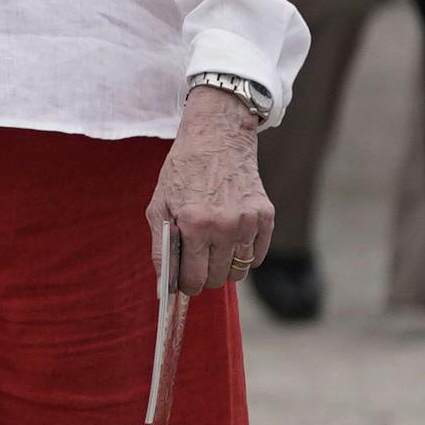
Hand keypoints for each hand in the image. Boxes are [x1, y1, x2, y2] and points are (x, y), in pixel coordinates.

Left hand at [149, 87, 274, 295]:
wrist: (216, 138)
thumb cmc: (181, 172)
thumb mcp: (158, 206)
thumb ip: (160, 247)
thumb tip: (164, 283)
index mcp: (194, 223)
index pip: (194, 276)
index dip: (186, 285)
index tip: (184, 284)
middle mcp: (224, 225)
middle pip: (218, 277)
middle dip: (204, 277)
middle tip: (196, 264)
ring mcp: (248, 221)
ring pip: (239, 270)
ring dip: (225, 268)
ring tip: (212, 249)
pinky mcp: (266, 215)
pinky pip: (258, 255)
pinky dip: (245, 256)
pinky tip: (231, 241)